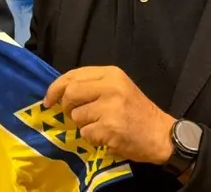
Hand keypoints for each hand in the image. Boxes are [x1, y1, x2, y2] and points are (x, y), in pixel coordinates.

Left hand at [44, 66, 175, 164]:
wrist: (162, 135)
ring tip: (100, 125)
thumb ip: (92, 86)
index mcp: (111, 73)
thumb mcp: (117, 88)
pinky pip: (86, 133)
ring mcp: (110, 107)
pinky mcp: (110, 127)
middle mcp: (110, 87)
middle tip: (74, 115)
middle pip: (70, 93)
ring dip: (83, 125)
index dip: (55, 88)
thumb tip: (58, 94)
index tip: (48, 100)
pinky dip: (92, 138)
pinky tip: (107, 136)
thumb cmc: (136, 112)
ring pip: (76, 116)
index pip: (73, 75)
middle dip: (66, 107)